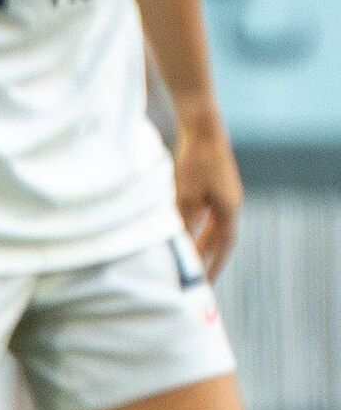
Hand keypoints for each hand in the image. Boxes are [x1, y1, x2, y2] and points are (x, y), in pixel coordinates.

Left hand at [173, 112, 240, 278]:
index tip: (206, 283)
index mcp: (229, 207)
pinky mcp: (213, 183)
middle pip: (219, 237)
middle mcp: (230, 201)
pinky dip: (196, 224)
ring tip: (188, 259)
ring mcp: (223, 192)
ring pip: (211, 224)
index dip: (215, 264)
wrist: (202, 126)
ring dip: (201, 241)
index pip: (223, 245)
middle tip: (196, 277)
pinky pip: (206, 211)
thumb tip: (178, 248)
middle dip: (208, 257)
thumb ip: (184, 222)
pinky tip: (183, 231)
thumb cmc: (195, 161)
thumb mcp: (186, 196)